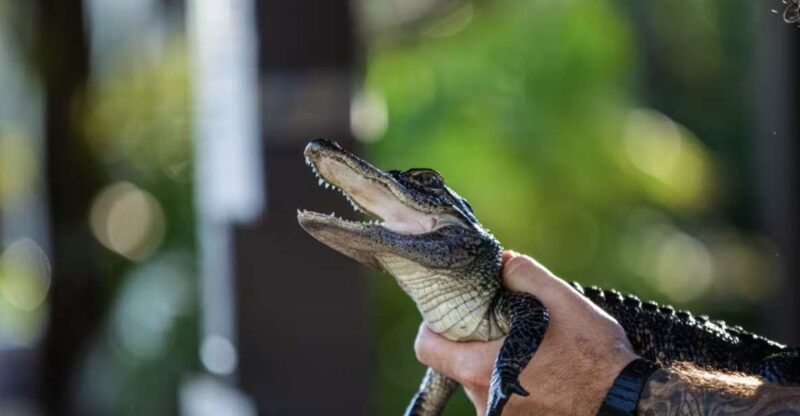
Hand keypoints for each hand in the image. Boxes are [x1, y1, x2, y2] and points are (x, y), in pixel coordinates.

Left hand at [413, 251, 638, 414]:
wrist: (628, 403)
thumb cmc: (595, 356)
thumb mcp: (562, 300)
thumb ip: (523, 274)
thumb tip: (499, 262)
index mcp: (482, 370)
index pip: (427, 348)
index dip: (434, 325)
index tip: (454, 312)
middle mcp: (484, 401)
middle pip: (455, 362)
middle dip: (473, 340)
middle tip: (503, 323)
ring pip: (480, 380)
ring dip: (496, 361)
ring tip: (532, 348)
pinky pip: (500, 397)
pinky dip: (512, 380)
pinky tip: (543, 369)